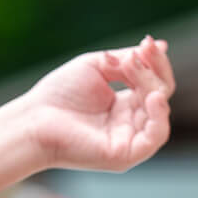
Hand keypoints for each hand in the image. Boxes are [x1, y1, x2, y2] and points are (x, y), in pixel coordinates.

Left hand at [21, 36, 172, 173]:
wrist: (34, 120)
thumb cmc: (59, 94)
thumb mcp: (98, 65)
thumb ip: (129, 60)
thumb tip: (164, 46)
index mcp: (125, 106)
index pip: (155, 83)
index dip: (155, 62)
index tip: (148, 42)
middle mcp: (130, 124)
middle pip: (160, 94)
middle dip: (152, 70)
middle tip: (134, 55)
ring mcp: (129, 141)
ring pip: (159, 112)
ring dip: (152, 85)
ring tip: (134, 69)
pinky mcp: (125, 155)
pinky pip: (155, 138)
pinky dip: (159, 117)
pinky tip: (152, 97)